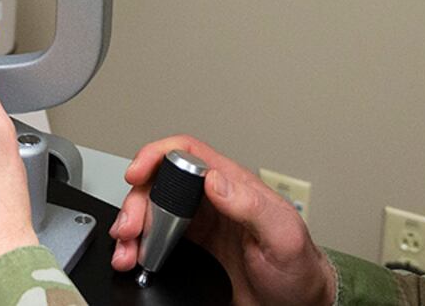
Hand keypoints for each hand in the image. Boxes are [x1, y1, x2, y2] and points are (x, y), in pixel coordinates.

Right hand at [110, 136, 335, 305]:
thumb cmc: (298, 270)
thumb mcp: (283, 235)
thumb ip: (251, 204)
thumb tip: (214, 178)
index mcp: (233, 186)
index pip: (188, 154)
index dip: (157, 155)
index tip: (138, 173)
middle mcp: (211, 202)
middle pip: (160, 184)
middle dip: (137, 201)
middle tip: (129, 228)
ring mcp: (198, 227)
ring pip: (152, 212)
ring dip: (132, 227)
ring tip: (126, 251)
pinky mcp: (190, 253)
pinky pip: (154, 241)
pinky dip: (137, 248)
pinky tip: (133, 259)